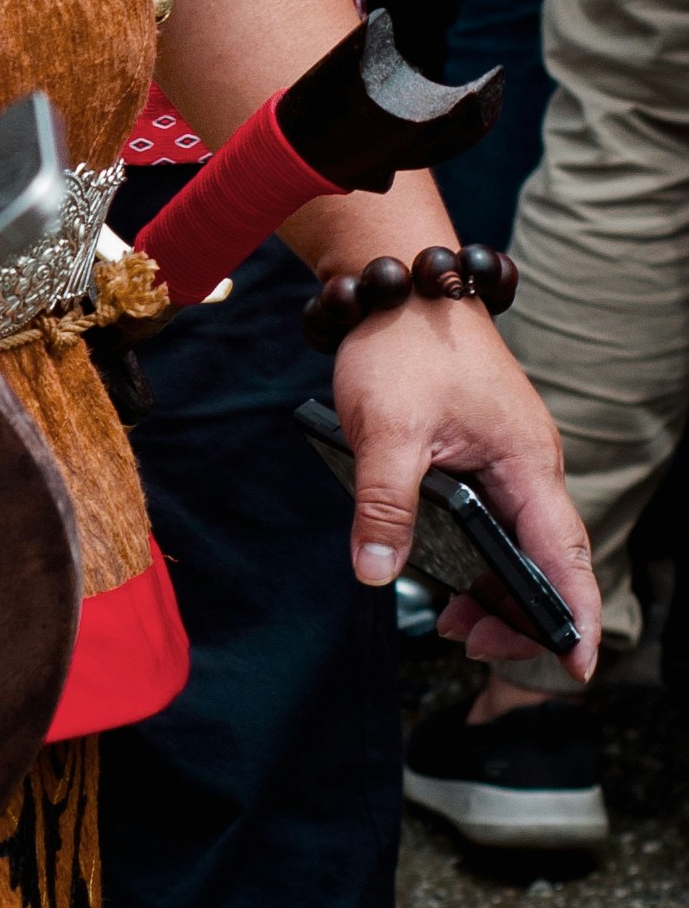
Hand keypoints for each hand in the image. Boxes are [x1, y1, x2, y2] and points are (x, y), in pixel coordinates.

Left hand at [332, 288, 598, 684]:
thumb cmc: (403, 345)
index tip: (576, 669)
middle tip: (465, 642)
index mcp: (525, 461)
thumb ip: (384, 504)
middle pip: (545, 562)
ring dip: (493, 589)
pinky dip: (478, 556)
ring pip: (518, 545)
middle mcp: (529, 466)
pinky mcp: (483, 453)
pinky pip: (496, 520)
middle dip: (516, 616)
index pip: (566, 555)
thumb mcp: (386, 427)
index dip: (574, 615)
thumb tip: (375, 574)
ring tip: (452, 623)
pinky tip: (442, 573)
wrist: (398, 282)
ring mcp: (509, 460)